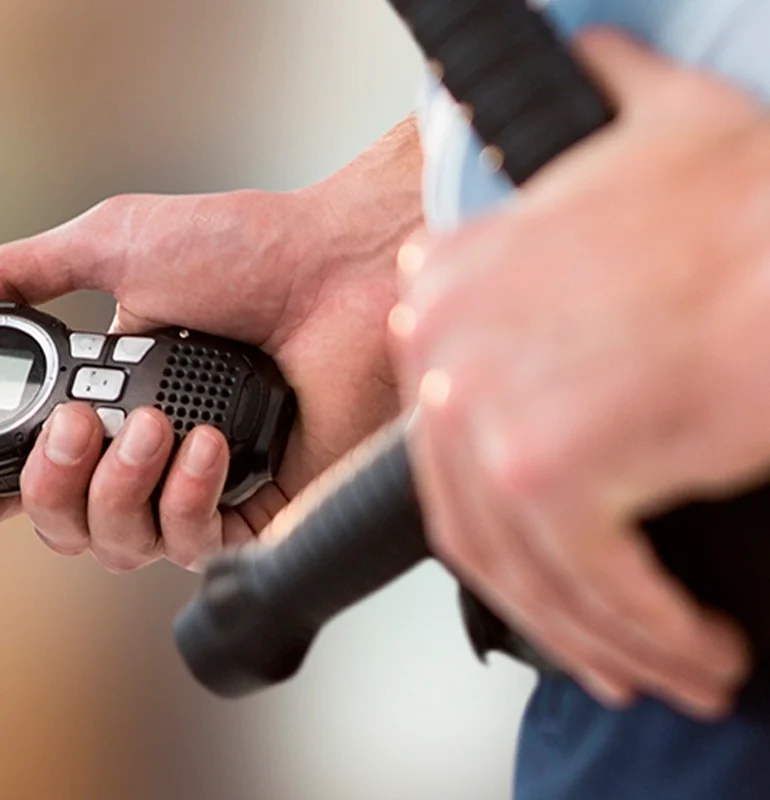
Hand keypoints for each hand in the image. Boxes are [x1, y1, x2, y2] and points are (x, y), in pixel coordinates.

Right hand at [0, 118, 422, 571]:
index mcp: (123, 399)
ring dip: (119, 490)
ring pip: (127, 546)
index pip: (53, 472)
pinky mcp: (267, 505)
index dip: (26, 479)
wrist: (335, 269)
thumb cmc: (246, 252)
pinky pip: (201, 544)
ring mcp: (214, 482)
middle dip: (58, 485)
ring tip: (152, 425)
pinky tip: (205, 447)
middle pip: (77, 526)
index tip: (16, 458)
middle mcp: (163, 451)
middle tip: (81, 424)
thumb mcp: (117, 246)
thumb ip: (37, 271)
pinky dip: (186, 501)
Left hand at [390, 31, 767, 716]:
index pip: (442, 447)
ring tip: (670, 666)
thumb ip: (594, 119)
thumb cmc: (743, 208)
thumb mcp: (646, 138)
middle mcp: (445, 347)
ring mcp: (484, 406)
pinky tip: (692, 651)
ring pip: (529, 569)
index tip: (560, 567)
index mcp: (449, 287)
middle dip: (555, 602)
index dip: (504, 523)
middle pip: (476, 520)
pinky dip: (644, 635)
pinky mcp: (549, 464)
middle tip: (619, 643)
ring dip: (608, 637)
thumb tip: (598, 61)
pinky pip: (588, 584)